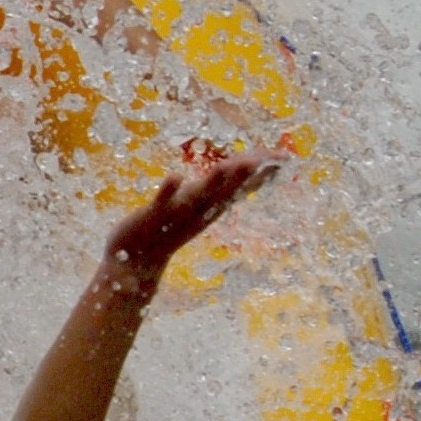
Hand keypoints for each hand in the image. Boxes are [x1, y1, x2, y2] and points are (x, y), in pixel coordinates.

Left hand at [103, 148, 282, 284]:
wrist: (136, 261)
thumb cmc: (168, 227)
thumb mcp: (198, 208)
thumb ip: (218, 189)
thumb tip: (239, 172)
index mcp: (209, 209)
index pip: (238, 188)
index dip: (260, 174)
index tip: (283, 158)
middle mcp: (197, 212)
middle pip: (223, 192)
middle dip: (242, 176)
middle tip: (265, 160)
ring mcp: (175, 215)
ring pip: (198, 197)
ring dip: (214, 183)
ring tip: (228, 166)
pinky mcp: (151, 216)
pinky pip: (161, 202)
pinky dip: (168, 190)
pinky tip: (175, 175)